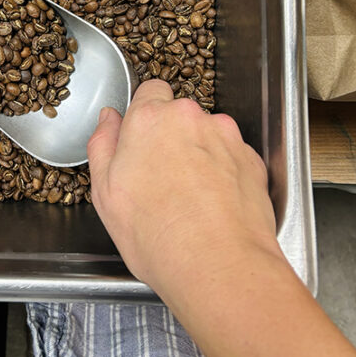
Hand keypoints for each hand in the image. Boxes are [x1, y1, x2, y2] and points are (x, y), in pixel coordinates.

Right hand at [88, 80, 280, 299]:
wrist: (219, 266)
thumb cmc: (158, 235)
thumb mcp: (105, 192)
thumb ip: (103, 144)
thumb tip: (109, 120)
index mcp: (150, 119)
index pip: (150, 90)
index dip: (144, 114)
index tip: (141, 138)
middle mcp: (190, 118)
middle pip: (179, 115)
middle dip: (171, 138)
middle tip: (161, 179)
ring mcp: (226, 138)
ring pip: (207, 136)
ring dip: (200, 155)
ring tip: (191, 199)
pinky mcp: (252, 160)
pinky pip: (232, 157)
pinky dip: (225, 174)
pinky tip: (214, 206)